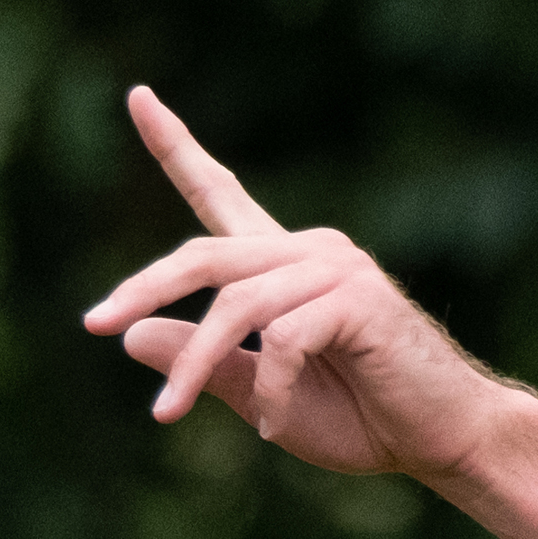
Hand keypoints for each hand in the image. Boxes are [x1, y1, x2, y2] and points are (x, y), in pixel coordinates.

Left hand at [79, 87, 537, 483]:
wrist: (444, 440)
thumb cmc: (364, 419)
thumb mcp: (261, 396)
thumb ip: (206, 364)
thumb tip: (130, 334)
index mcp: (282, 267)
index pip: (220, 194)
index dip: (175, 146)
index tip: (138, 98)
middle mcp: (307, 252)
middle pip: (203, 255)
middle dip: (141, 286)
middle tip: (93, 323)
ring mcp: (335, 269)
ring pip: (235, 307)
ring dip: (194, 364)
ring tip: (167, 414)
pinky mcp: (359, 299)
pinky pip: (285, 340)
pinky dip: (269, 388)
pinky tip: (273, 424)